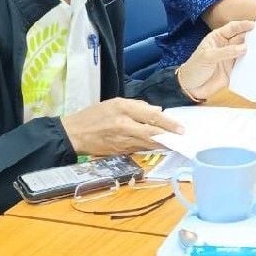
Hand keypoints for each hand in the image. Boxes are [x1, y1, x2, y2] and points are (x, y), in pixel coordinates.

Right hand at [61, 97, 183, 156]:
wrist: (73, 134)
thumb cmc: (94, 115)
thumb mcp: (115, 102)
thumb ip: (138, 106)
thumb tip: (157, 111)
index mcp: (123, 110)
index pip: (151, 117)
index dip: (168, 123)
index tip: (181, 128)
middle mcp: (124, 126)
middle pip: (152, 133)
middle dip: (169, 137)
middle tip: (182, 138)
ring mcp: (122, 142)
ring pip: (148, 144)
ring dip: (163, 144)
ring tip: (175, 142)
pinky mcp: (120, 152)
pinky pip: (139, 149)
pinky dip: (150, 148)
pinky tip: (158, 146)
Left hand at [176, 20, 252, 100]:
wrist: (190, 88)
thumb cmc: (194, 68)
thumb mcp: (207, 57)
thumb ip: (225, 52)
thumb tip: (244, 48)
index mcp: (218, 38)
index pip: (232, 28)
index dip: (243, 25)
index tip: (254, 25)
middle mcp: (226, 46)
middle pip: (241, 38)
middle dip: (252, 37)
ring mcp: (231, 58)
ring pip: (246, 51)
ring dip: (254, 50)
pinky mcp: (234, 71)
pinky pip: (245, 66)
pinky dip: (252, 64)